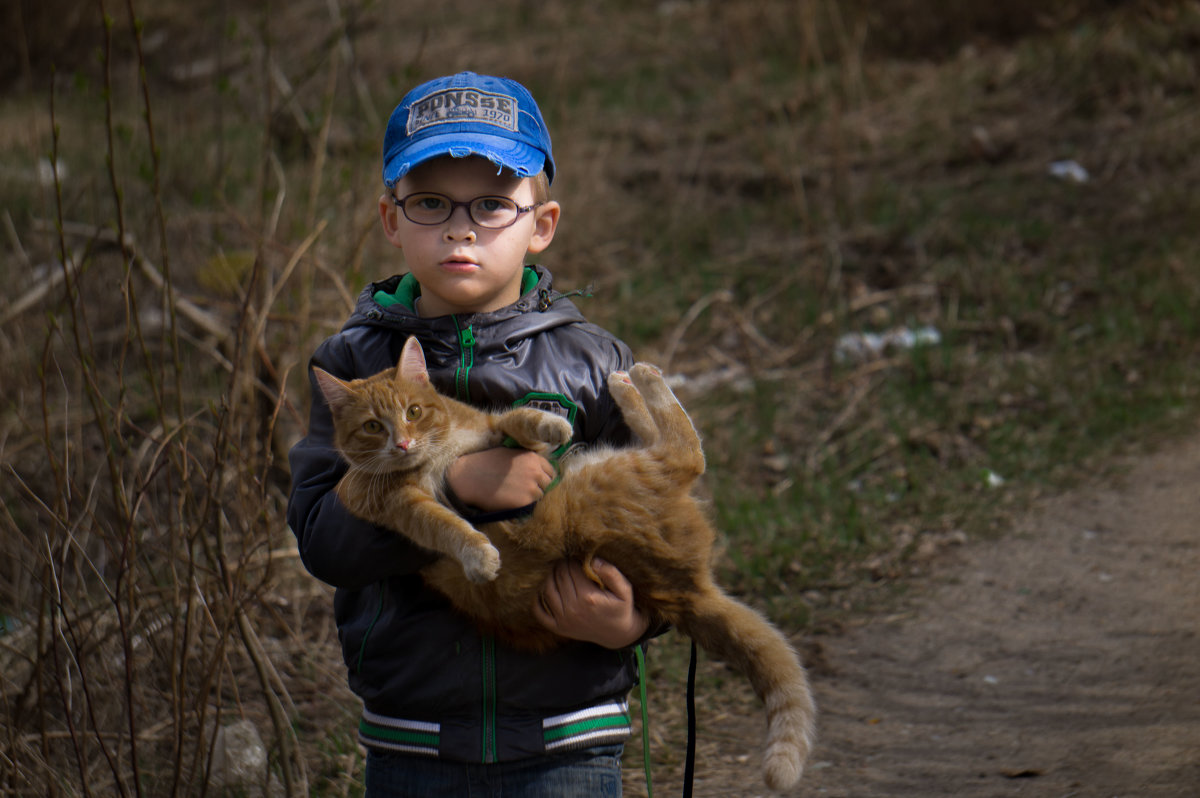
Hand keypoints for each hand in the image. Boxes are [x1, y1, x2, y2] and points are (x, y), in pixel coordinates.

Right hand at [446, 448, 554, 511]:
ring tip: (516, 495)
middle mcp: (536, 471)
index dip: (544, 476)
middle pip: (548, 484)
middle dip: (540, 487)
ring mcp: (531, 487)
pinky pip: (531, 506)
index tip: (537, 481)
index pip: (550, 470)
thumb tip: (537, 469)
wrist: (469, 477)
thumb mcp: (510, 453)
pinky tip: (511, 501)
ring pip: (540, 496)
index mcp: (533, 457)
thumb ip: (526, 460)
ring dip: (532, 497)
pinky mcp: (524, 502)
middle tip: (525, 490)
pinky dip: (524, 505)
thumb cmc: (485, 463)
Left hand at [533, 558, 649, 648]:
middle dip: (561, 565)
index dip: (572, 559)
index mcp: (588, 597)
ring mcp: (564, 620)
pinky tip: (542, 589)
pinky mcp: (558, 628)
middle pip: (559, 577)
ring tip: (557, 570)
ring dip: (549, 577)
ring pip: (547, 590)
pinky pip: (539, 612)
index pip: (572, 570)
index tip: (575, 555)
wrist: (617, 634)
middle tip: (565, 560)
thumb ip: (611, 573)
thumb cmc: (621, 608)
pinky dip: (536, 600)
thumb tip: (593, 561)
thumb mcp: (624, 589)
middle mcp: (573, 609)